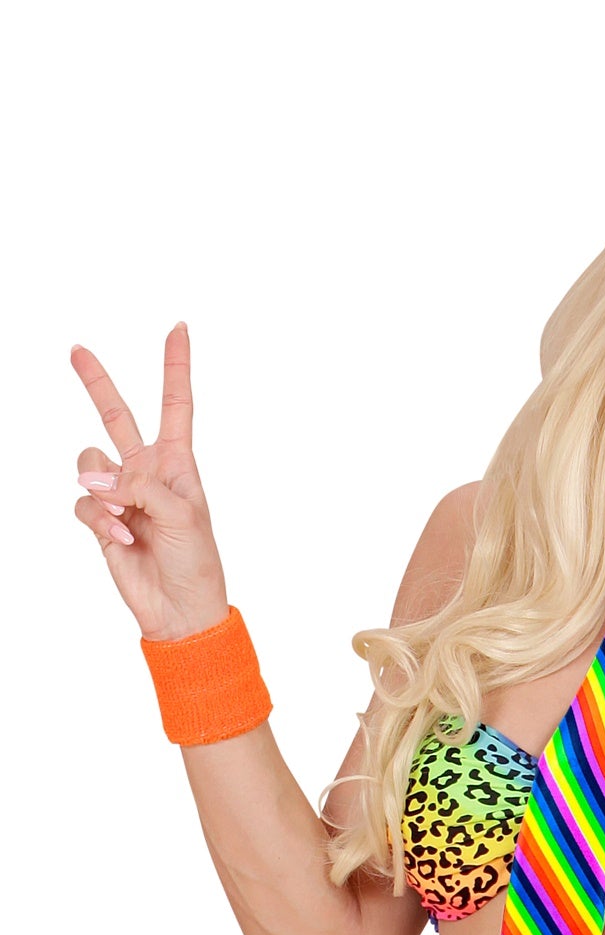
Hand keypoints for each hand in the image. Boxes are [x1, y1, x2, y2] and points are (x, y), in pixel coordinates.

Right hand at [70, 322, 231, 641]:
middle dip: (97, 383)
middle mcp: (147, 470)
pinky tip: (123, 538)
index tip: (178, 328)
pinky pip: (84, 504)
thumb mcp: (184, 513)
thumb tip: (97, 478)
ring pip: (88, 465)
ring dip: (106, 490)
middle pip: (116, 416)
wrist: (179, 606)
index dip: (175, 366)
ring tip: (130, 518)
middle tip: (76, 349)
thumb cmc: (197, 560)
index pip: (176, 404)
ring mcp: (121, 493)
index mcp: (178, 462)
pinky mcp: (101, 518)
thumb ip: (141, 484)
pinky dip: (101, 520)